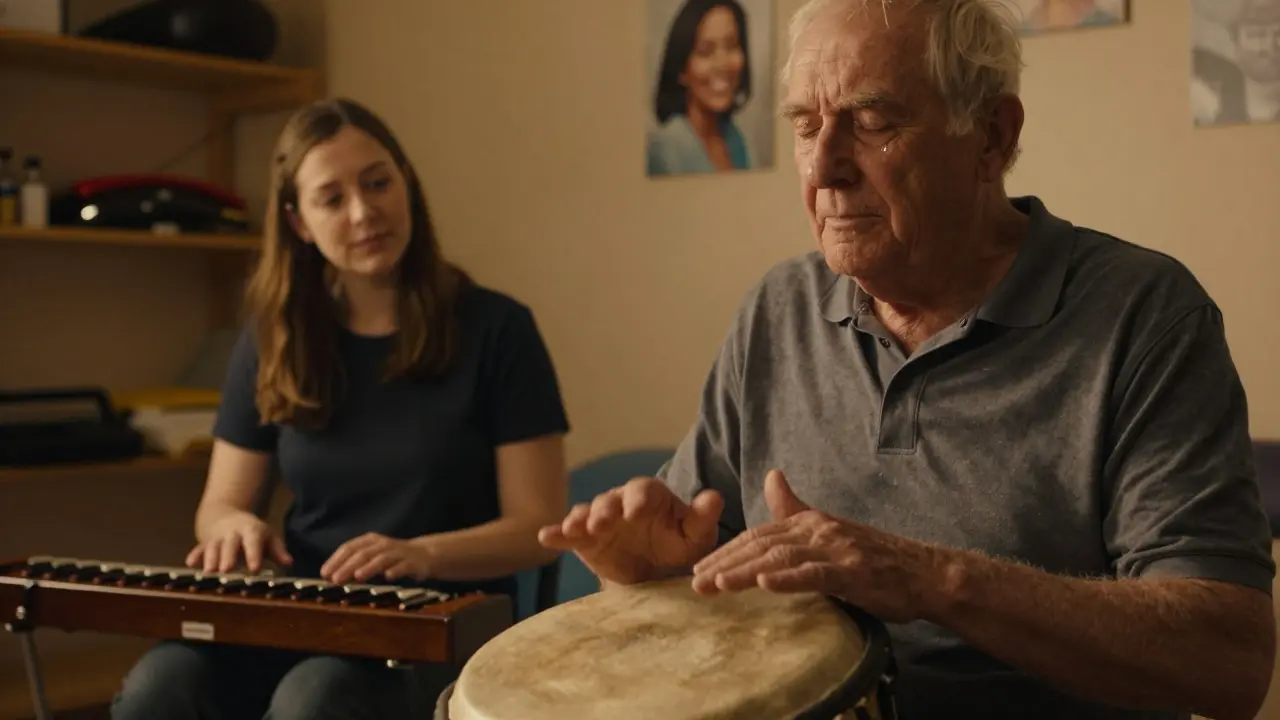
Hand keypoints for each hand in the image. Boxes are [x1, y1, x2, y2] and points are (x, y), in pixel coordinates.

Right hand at [186, 512, 291, 574]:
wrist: (226, 516)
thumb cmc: (252, 532)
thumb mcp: (268, 537)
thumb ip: (278, 550)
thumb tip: (289, 562)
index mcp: (251, 531)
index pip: (253, 542)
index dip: (253, 555)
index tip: (254, 569)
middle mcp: (232, 534)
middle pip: (230, 545)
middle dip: (228, 557)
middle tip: (227, 570)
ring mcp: (217, 538)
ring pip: (212, 548)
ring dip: (210, 559)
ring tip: (209, 573)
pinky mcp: (204, 543)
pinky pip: (198, 549)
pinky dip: (194, 555)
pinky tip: (190, 564)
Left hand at [320, 533, 431, 584]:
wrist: (425, 555)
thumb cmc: (392, 558)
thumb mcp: (371, 557)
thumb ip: (353, 565)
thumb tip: (330, 576)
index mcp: (370, 541)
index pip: (349, 548)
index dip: (336, 560)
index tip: (324, 574)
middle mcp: (383, 545)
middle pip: (363, 554)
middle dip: (348, 566)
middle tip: (335, 579)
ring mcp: (398, 553)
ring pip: (382, 558)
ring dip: (369, 567)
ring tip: (358, 577)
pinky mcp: (412, 563)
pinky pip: (404, 566)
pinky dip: (396, 570)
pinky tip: (388, 577)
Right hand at [537, 476, 723, 584]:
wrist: (658, 570)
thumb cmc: (680, 544)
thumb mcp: (696, 534)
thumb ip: (703, 517)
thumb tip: (714, 497)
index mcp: (649, 496)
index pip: (643, 490)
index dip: (638, 499)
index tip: (636, 512)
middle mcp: (621, 503)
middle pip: (610, 500)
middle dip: (605, 510)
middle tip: (602, 523)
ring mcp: (600, 520)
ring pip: (587, 513)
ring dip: (580, 520)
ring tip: (575, 529)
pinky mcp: (584, 541)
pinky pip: (569, 534)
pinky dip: (557, 534)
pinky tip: (546, 537)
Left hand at [690, 469, 944, 623]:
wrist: (926, 573)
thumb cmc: (875, 558)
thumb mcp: (829, 529)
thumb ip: (795, 508)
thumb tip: (771, 475)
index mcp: (809, 523)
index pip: (758, 536)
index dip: (726, 551)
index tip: (698, 570)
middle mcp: (818, 531)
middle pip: (761, 545)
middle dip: (725, 563)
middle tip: (694, 582)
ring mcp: (836, 550)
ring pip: (781, 558)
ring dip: (745, 571)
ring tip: (717, 584)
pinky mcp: (853, 572)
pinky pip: (815, 574)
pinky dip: (788, 578)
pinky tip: (765, 584)